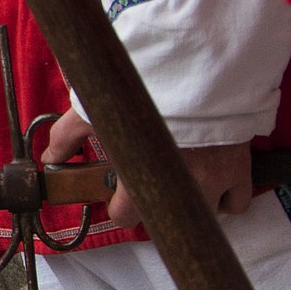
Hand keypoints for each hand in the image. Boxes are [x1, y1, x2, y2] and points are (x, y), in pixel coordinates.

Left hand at [41, 108, 252, 230]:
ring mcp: (211, 183)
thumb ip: (68, 136)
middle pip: (164, 220)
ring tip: (182, 178)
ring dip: (190, 202)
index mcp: (139, 181)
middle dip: (154, 204)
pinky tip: (214, 179)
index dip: (118, 207)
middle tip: (149, 180)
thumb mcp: (93, 110)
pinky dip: (226, 197)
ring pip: (200, 214)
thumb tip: (51, 156)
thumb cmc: (142, 91)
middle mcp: (177, 191)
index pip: (125, 218)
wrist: (196, 69)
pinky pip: (236, 202)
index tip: (117, 194)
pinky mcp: (239, 170)